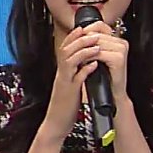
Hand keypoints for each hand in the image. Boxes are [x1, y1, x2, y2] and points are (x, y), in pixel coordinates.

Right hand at [41, 26, 101, 141]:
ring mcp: (64, 83)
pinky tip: (94, 65)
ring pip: (70, 61)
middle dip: (79, 40)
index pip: (64, 49)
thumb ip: (75, 74)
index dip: (73, 37)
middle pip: (66, 51)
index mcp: (62, 73)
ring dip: (83, 52)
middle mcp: (61, 75)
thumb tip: (86, 64)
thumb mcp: (70, 86)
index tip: (83, 28)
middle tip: (92, 33)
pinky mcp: (69, 93)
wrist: (56, 124)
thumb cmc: (65, 106)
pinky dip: (85, 70)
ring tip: (96, 46)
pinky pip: (77, 79)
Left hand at [82, 21, 129, 102]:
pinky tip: (84, 62)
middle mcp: (122, 43)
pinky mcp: (119, 58)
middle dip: (83, 42)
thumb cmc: (105, 76)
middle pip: (96, 34)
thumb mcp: (98, 56)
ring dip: (85, 50)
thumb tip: (80, 32)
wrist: (113, 93)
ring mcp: (122, 50)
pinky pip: (99, 53)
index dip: (86, 30)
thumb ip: (93, 43)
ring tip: (78, 57)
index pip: (100, 26)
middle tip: (74, 49)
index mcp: (118, 40)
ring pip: (96, 43)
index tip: (76, 38)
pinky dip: (89, 57)